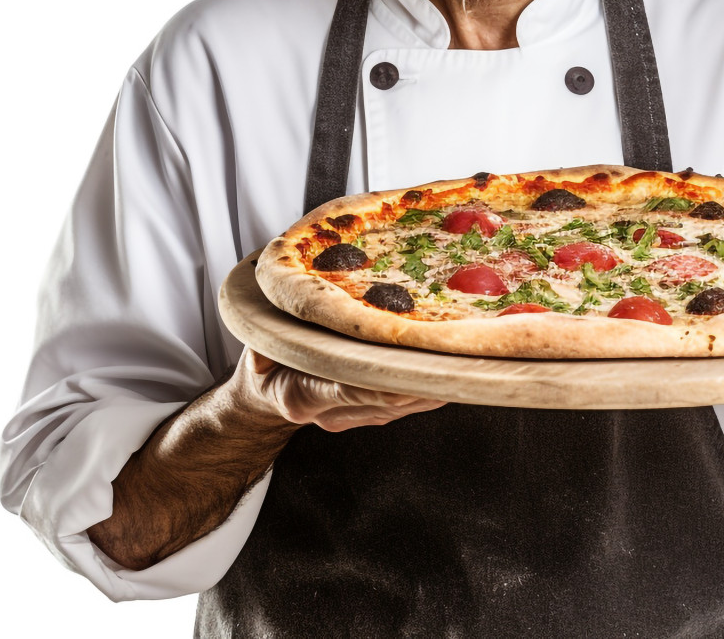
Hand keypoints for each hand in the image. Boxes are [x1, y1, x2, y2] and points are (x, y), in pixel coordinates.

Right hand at [232, 348, 446, 431]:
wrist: (264, 399)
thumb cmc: (264, 362)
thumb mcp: (259, 345)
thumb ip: (275, 331)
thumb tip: (288, 303)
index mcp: (301, 396)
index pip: (346, 388)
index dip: (380, 380)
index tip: (409, 368)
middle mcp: (331, 414)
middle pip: (385, 399)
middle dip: (420, 382)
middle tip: (453, 362)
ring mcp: (351, 418)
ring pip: (400, 406)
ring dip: (432, 387)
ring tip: (464, 365)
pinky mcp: (369, 416)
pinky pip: (403, 406)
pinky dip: (427, 391)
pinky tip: (452, 375)